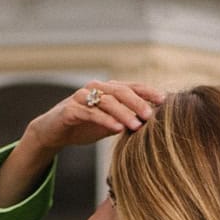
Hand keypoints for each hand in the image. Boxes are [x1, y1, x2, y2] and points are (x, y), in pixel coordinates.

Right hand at [27, 81, 165, 154]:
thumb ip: (127, 121)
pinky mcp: (71, 109)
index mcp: (108, 90)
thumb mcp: (109, 124)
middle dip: (138, 103)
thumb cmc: (84, 126)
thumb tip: (151, 125)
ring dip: (124, 113)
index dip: (148, 92)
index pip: (132, 87)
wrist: (54, 132)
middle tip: (151, 116)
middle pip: (121, 91)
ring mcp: (82, 97)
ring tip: (136, 126)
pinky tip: (117, 128)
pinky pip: (91, 112)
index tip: (165, 101)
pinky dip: (105, 120)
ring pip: (107, 101)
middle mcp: (96, 88)